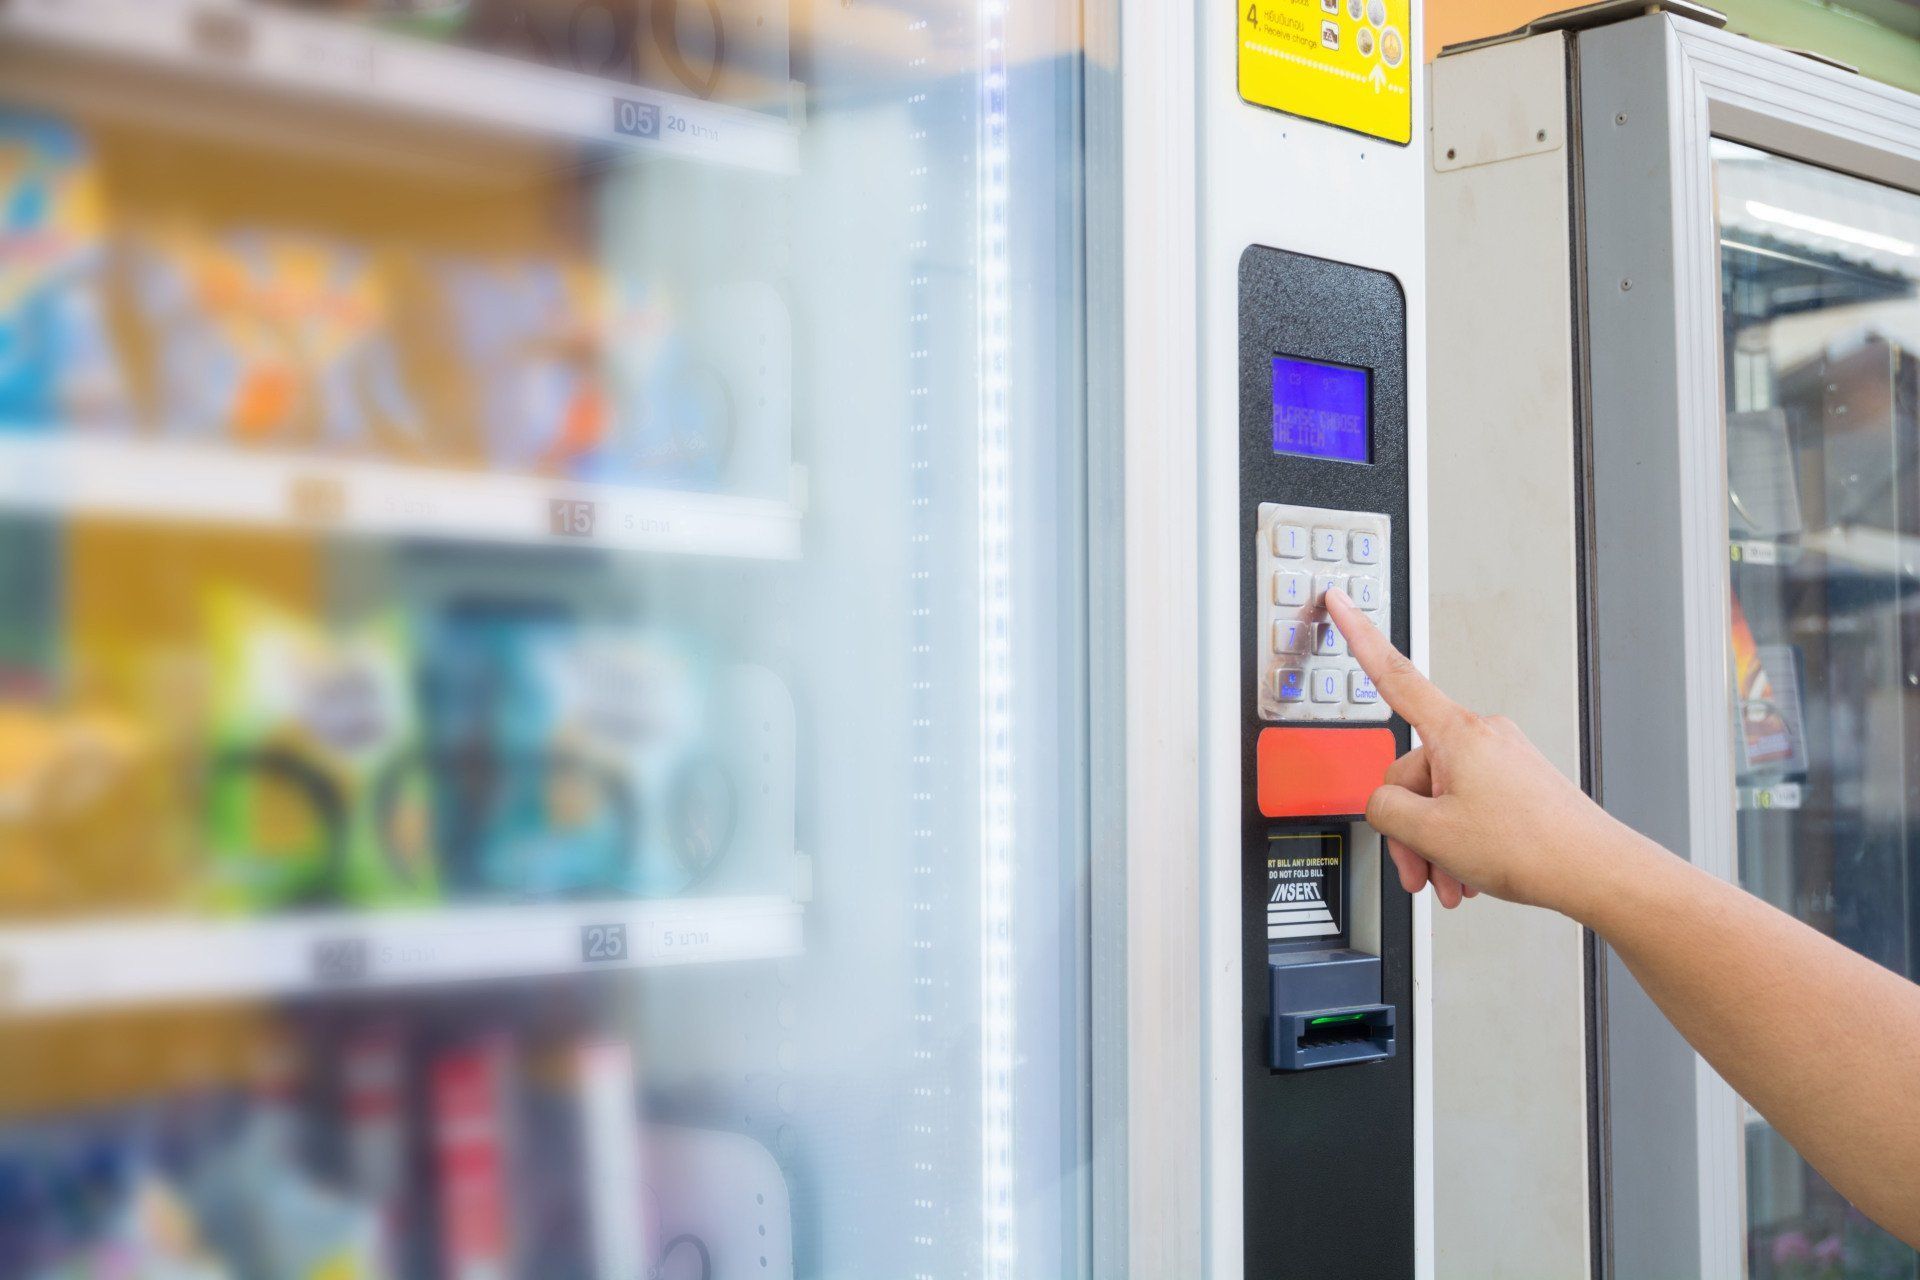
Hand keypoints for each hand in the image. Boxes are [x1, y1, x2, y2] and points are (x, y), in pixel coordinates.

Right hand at [1325, 588, 1628, 914]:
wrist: (1592, 870)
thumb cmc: (1530, 845)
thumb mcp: (1431, 833)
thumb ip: (1383, 809)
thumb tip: (1382, 804)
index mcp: (1455, 734)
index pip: (1393, 674)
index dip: (1359, 636)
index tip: (1341, 601)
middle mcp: (1480, 736)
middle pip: (1411, 772)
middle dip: (1410, 825)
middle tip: (1420, 866)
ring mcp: (1501, 757)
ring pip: (1440, 795)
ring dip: (1436, 841)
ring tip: (1452, 878)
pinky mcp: (1517, 780)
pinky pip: (1468, 802)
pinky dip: (1461, 838)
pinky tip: (1470, 871)